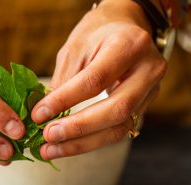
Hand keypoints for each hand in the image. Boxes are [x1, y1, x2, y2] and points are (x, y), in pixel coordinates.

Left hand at [31, 0, 167, 159]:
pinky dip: (89, 141)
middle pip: (116, 110)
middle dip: (78, 128)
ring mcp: (152, 90)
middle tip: (48, 136)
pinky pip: (117, 131)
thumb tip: (44, 116)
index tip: (38, 115)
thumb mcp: (76, 48)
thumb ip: (64, 81)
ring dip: (82, 144)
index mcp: (130, 45)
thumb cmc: (97, 36)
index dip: (65, 100)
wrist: (125, 28)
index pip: (96, 80)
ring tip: (50, 150)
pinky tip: (66, 146)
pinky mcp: (145, 107)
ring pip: (119, 127)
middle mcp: (148, 69)